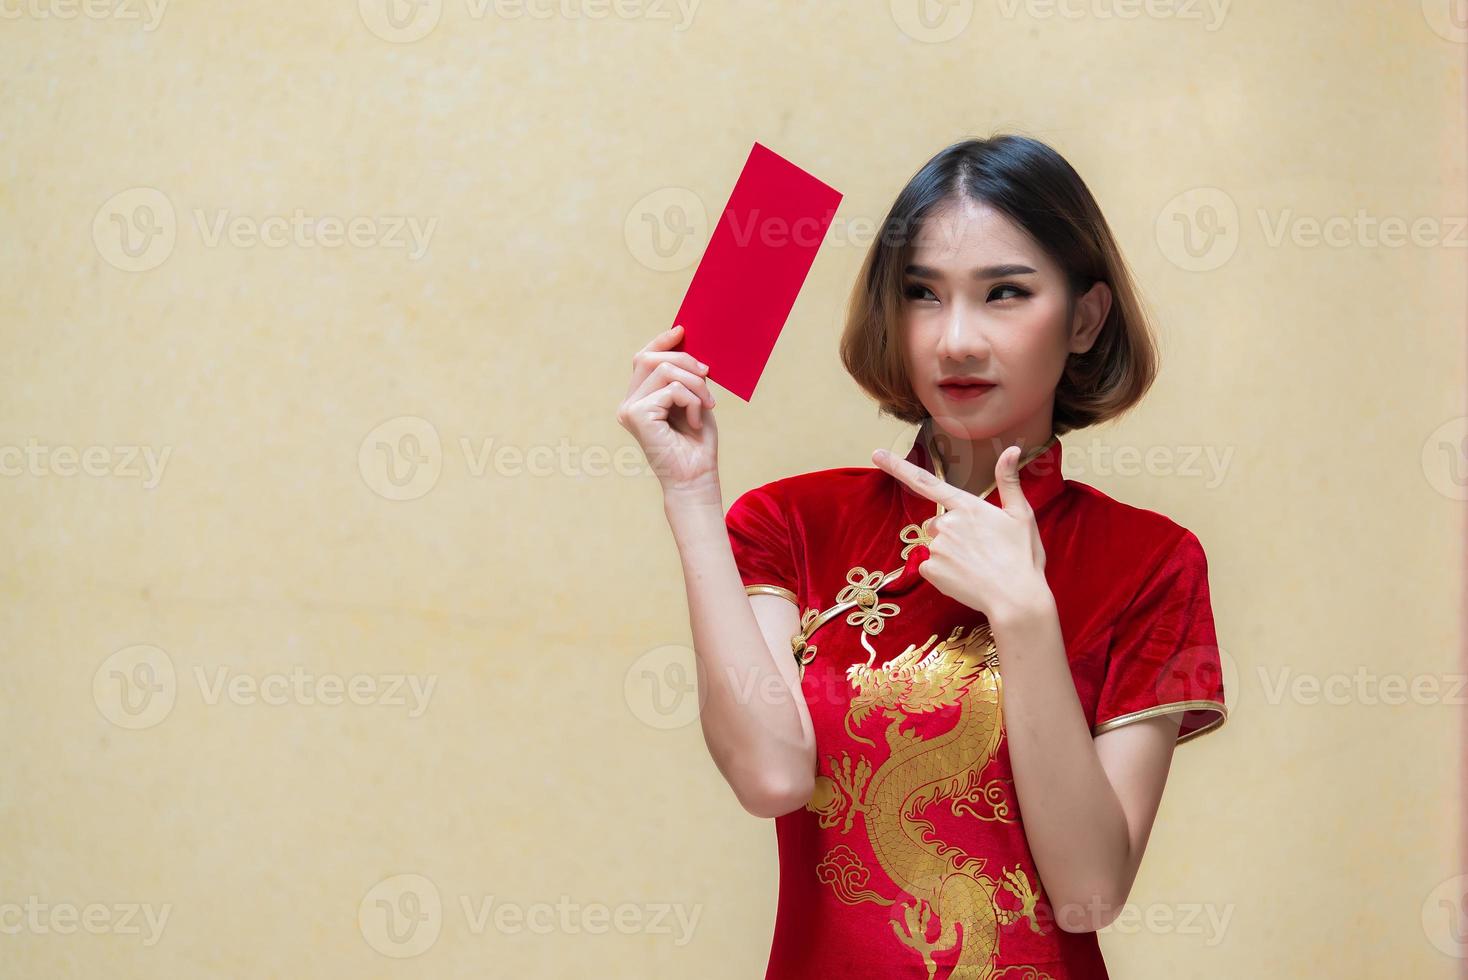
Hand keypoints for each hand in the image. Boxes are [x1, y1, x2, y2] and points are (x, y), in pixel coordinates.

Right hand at [616, 324, 720, 496]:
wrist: (696, 477)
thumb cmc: (697, 444)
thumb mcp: (694, 401)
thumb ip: (685, 376)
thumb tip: (685, 342)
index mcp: (639, 399)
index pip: (643, 359)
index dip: (661, 342)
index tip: (682, 330)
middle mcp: (629, 403)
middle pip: (651, 358)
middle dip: (685, 361)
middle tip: (708, 376)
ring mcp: (629, 409)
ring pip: (664, 371)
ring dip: (695, 384)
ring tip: (706, 405)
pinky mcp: (636, 416)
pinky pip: (672, 389)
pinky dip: (692, 401)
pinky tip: (694, 421)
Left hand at [872, 443, 1048, 621]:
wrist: (1017, 599)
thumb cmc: (1022, 557)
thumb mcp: (1021, 515)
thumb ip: (1009, 480)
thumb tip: (1012, 449)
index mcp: (967, 506)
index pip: (925, 481)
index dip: (897, 467)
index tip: (876, 455)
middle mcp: (947, 523)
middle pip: (937, 523)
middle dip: (951, 533)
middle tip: (979, 549)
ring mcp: (937, 547)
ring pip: (934, 545)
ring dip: (948, 553)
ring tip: (976, 565)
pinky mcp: (931, 570)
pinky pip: (929, 566)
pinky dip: (942, 572)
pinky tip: (964, 577)